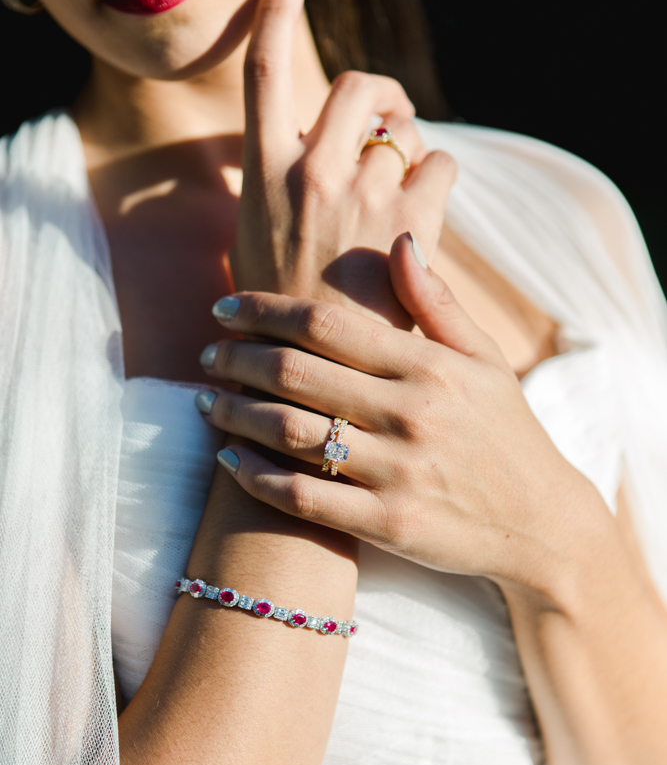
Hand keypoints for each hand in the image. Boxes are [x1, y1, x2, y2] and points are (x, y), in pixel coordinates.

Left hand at [199, 233, 593, 589]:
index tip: (225, 308)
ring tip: (207, 403)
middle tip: (207, 356)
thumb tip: (398, 240)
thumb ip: (437, 302)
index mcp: (429, 365)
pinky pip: (303, 499)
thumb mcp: (485, 360)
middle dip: (236, 358)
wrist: (540, 522)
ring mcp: (397, 472)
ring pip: (290, 434)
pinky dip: (256, 479)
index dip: (263, 310)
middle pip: (295, 373)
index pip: (325, 323)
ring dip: (235, 415)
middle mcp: (410, 414)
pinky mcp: (387, 523)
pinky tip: (230, 461)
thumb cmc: (506, 433)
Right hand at [231, 0, 454, 327]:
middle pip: (354, 85)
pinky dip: (439, 174)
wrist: (318, 373)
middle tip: (385, 114)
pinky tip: (425, 205)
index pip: (261, 74)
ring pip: (401, 127)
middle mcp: (313, 172)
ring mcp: (363, 193)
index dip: (272, 16)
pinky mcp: (410, 220)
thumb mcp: (249, 246)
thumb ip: (267, 191)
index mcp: (264, 175)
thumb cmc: (280, 316)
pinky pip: (441, 162)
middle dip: (376, 92)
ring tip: (399, 183)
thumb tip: (284, 154)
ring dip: (406, 142)